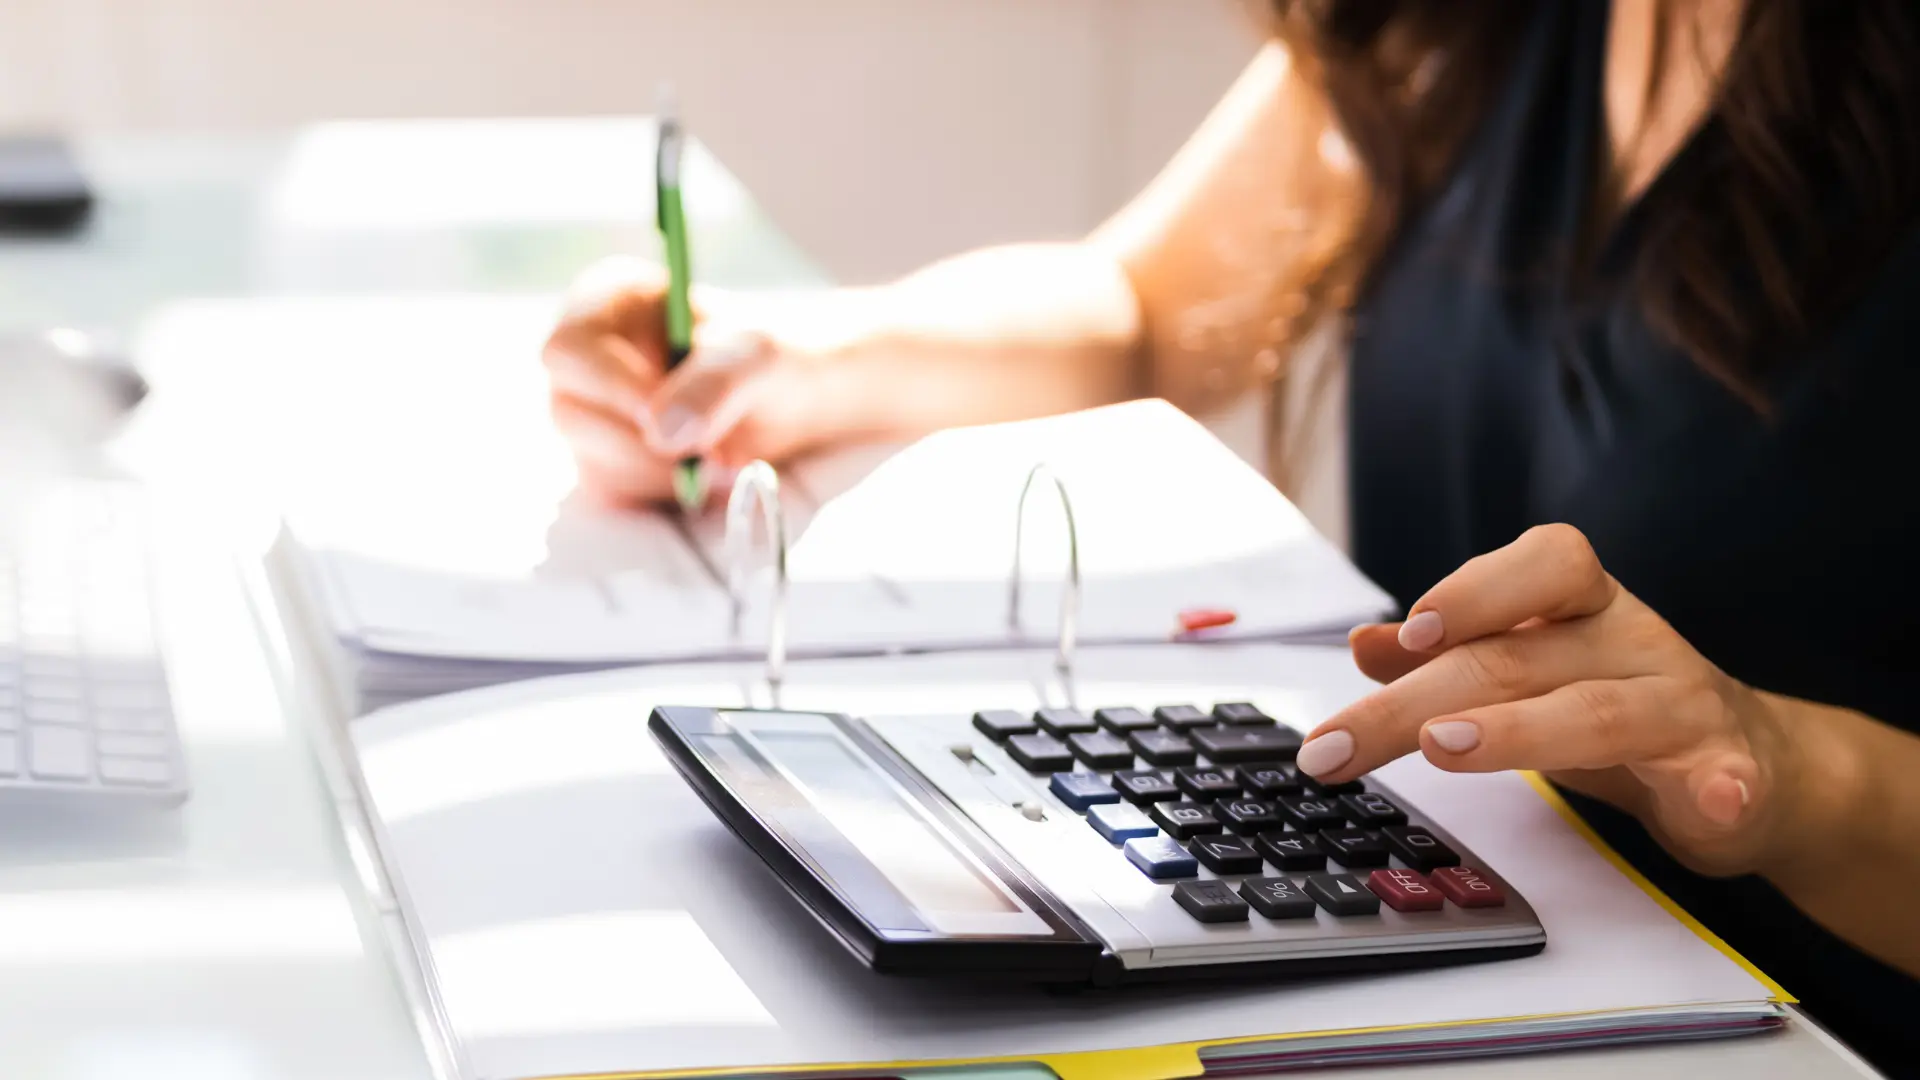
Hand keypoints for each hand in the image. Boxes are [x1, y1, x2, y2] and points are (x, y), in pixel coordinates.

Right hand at [540, 256, 852, 505]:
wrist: (794, 400)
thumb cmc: (771, 358)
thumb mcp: (757, 357)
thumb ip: (715, 384)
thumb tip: (662, 431)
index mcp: (608, 303)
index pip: (569, 351)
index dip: (611, 390)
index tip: (663, 421)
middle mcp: (587, 357)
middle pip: (570, 412)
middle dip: (645, 446)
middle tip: (713, 455)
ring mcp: (592, 411)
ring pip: (592, 459)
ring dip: (663, 474)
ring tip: (726, 460)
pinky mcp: (607, 459)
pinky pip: (616, 490)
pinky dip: (664, 493)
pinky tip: (706, 474)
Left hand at [1296, 524, 1807, 877]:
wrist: (1750, 762)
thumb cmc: (1616, 703)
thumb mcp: (1528, 671)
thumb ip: (1448, 658)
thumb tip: (1363, 644)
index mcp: (1582, 605)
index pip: (1542, 563)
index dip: (1474, 591)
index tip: (1411, 632)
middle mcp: (1630, 640)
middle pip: (1517, 659)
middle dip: (1415, 703)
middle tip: (1340, 745)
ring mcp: (1681, 703)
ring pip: (1600, 711)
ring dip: (1520, 730)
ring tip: (1447, 749)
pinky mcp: (1727, 771)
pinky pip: (1726, 775)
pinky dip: (1720, 787)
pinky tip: (1713, 801)